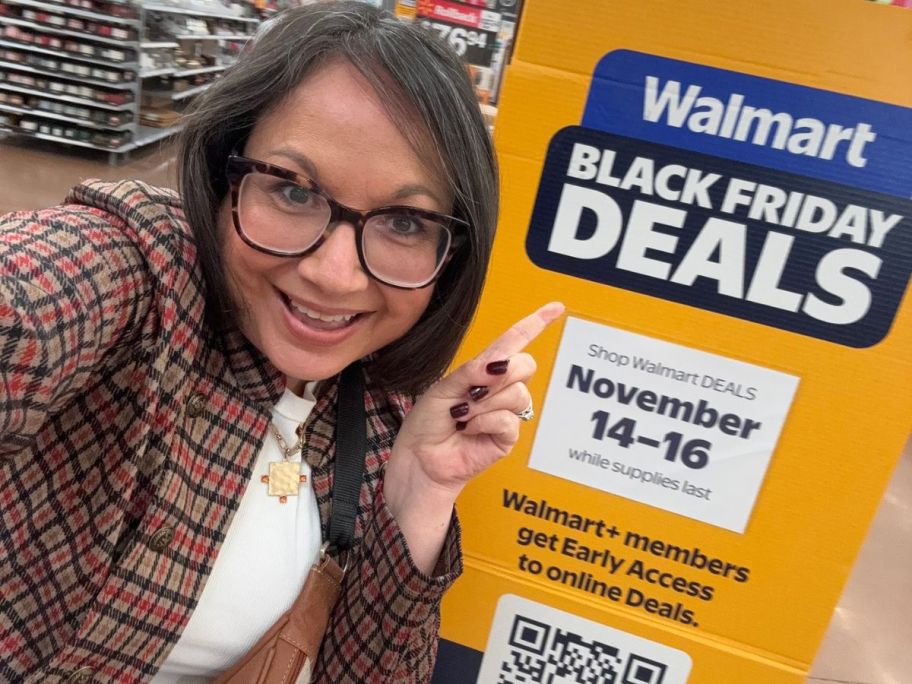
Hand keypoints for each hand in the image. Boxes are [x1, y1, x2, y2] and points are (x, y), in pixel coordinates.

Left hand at [383, 301, 564, 571]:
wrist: (420, 460)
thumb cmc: (427, 424)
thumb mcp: (443, 388)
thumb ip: (472, 372)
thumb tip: (499, 363)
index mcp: (482, 371)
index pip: (513, 342)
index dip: (535, 324)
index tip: (556, 308)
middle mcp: (499, 389)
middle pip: (525, 365)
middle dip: (502, 373)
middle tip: (472, 391)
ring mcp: (505, 414)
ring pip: (517, 394)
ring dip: (485, 404)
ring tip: (464, 416)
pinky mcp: (506, 438)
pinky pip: (509, 420)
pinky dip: (485, 422)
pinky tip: (470, 430)